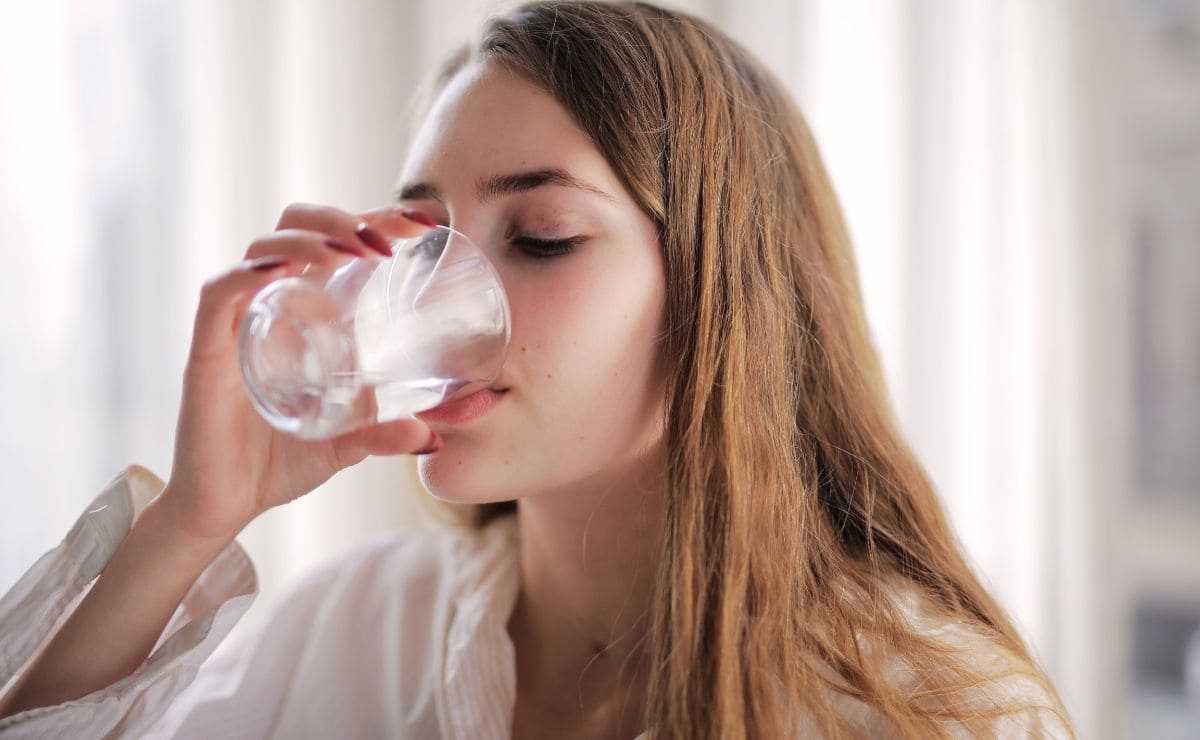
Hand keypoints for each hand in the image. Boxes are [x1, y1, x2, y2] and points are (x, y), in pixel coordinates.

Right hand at [160, 203, 434, 544]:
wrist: (224, 506)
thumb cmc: (281, 461)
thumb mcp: (348, 445)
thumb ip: (385, 435)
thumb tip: (432, 437)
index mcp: (305, 311)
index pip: (337, 241)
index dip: (377, 219)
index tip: (424, 223)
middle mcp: (270, 304)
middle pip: (296, 226)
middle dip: (342, 218)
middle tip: (386, 242)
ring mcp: (237, 323)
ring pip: (262, 248)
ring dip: (309, 238)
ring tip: (351, 252)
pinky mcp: (207, 350)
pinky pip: (220, 294)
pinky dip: (247, 274)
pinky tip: (281, 271)